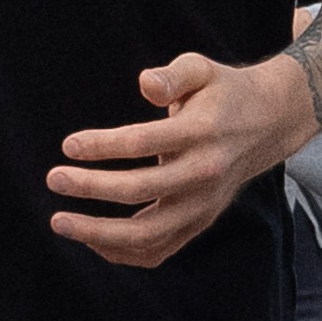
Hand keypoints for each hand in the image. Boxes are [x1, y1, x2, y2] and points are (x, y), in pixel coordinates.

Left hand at [48, 50, 309, 269]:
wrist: (268, 125)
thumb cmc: (222, 93)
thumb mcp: (202, 69)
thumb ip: (173, 74)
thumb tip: (145, 83)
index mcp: (202, 132)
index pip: (144, 142)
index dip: (102, 146)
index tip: (68, 145)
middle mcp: (204, 174)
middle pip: (140, 190)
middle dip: (91, 187)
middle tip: (54, 179)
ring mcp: (202, 206)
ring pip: (146, 234)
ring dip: (98, 232)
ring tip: (60, 221)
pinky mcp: (198, 224)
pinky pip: (156, 251)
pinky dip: (120, 251)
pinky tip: (90, 238)